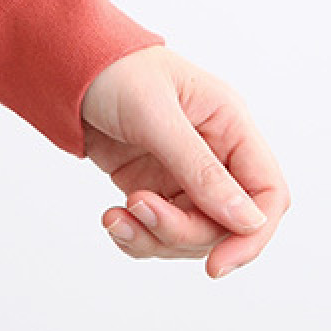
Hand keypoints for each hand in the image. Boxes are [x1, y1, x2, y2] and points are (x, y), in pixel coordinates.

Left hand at [80, 44, 289, 278]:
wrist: (63, 64)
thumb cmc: (113, 71)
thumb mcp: (155, 115)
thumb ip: (199, 168)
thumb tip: (248, 220)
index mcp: (230, 125)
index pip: (267, 192)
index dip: (252, 235)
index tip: (217, 265)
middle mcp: (214, 153)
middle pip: (225, 223)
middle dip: (183, 232)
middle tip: (140, 209)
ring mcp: (182, 172)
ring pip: (191, 233)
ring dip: (154, 236)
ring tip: (116, 216)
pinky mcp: (152, 184)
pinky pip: (158, 229)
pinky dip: (136, 234)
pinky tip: (112, 218)